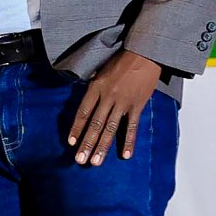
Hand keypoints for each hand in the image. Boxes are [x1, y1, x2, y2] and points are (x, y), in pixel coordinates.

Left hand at [67, 51, 163, 165]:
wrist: (144, 53)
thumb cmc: (121, 60)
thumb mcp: (100, 70)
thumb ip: (92, 85)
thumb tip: (86, 97)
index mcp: (96, 88)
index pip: (83, 112)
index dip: (76, 129)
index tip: (71, 143)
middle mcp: (107, 97)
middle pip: (95, 124)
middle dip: (87, 144)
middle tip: (80, 160)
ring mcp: (123, 102)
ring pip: (110, 128)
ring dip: (102, 146)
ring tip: (96, 162)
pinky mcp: (137, 105)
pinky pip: (132, 126)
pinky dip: (128, 141)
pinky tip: (124, 155)